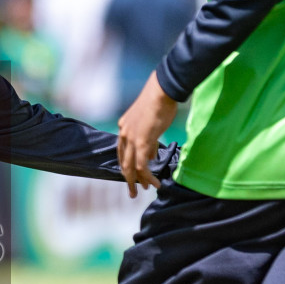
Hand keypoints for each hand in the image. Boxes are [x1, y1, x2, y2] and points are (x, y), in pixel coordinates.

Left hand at [116, 73, 178, 196]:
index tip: (133, 176)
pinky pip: (142, 165)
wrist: (162, 92)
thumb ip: (149, 141)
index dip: (127, 165)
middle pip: (123, 162)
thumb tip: (151, 156)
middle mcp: (124, 133)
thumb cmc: (160, 103)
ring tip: (141, 191)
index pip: (122, 152)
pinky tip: (154, 183)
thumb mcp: (151, 124)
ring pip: (130, 167)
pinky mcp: (141, 142)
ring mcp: (131, 138)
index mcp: (124, 127)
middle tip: (132, 191)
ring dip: (136, 181)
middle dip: (128, 178)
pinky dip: (147, 176)